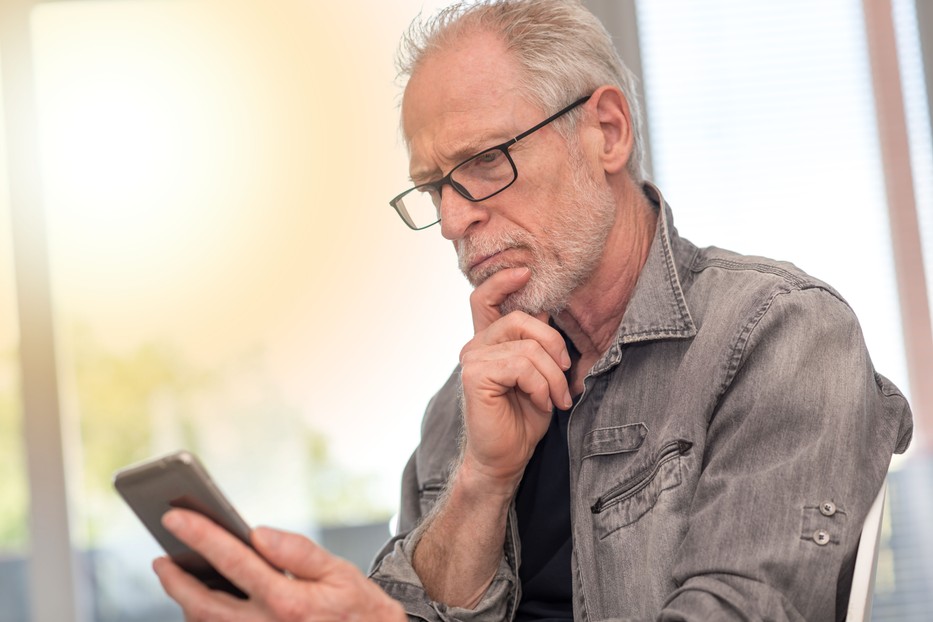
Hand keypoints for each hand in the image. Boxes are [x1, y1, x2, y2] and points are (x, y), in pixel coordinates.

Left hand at [154, 509, 405, 621]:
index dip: (200, 535)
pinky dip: (204, 618)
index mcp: (288, 601)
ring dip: (185, 602)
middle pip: (204, 603)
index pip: (234, 560)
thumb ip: (298, 552)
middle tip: (160, 558)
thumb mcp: (340, 573)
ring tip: (176, 576)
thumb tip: (259, 533)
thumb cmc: (358, 609)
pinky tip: (202, 602)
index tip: (175, 516)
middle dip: (175, 580)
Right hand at [457, 267, 572, 489]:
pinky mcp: (476, 376)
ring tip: (558, 398)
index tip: (526, 272)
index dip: (503, 279)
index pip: (485, 297)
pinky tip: (543, 403)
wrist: (505, 458)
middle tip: (566, 373)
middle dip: (554, 344)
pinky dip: (542, 385)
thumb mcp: (538, 374)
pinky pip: (522, 366)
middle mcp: (475, 345)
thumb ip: (536, 343)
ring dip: (553, 375)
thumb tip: (548, 309)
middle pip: (520, 318)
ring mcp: (472, 359)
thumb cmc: (523, 418)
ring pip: (528, 347)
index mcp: (488, 341)